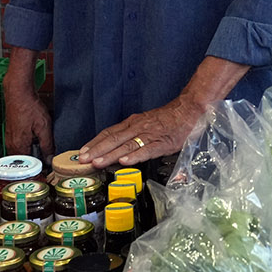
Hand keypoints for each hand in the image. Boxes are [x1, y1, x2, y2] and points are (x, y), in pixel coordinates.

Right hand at [3, 88, 53, 160]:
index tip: (49, 167)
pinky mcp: (10, 133)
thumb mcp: (44, 127)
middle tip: (47, 160)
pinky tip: (34, 141)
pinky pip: (18, 146)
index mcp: (19, 146)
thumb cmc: (29, 106)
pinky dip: (26, 147)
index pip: (29, 165)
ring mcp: (9, 139)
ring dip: (31, 154)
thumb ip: (47, 145)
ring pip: (21, 154)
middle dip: (35, 162)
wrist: (18, 92)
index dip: (40, 167)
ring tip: (42, 151)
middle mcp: (11, 145)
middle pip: (24, 161)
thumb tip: (50, 159)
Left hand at [81, 95, 206, 169]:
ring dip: (110, 155)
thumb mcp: (146, 124)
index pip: (109, 133)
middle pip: (113, 139)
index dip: (95, 143)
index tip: (82, 153)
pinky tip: (124, 162)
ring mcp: (149, 135)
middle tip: (82, 160)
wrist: (189, 109)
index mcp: (132, 123)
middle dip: (96, 151)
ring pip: (126, 146)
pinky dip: (134, 156)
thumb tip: (119, 150)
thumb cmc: (168, 119)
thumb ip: (134, 136)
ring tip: (97, 163)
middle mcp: (137, 127)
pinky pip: (146, 150)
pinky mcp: (161, 142)